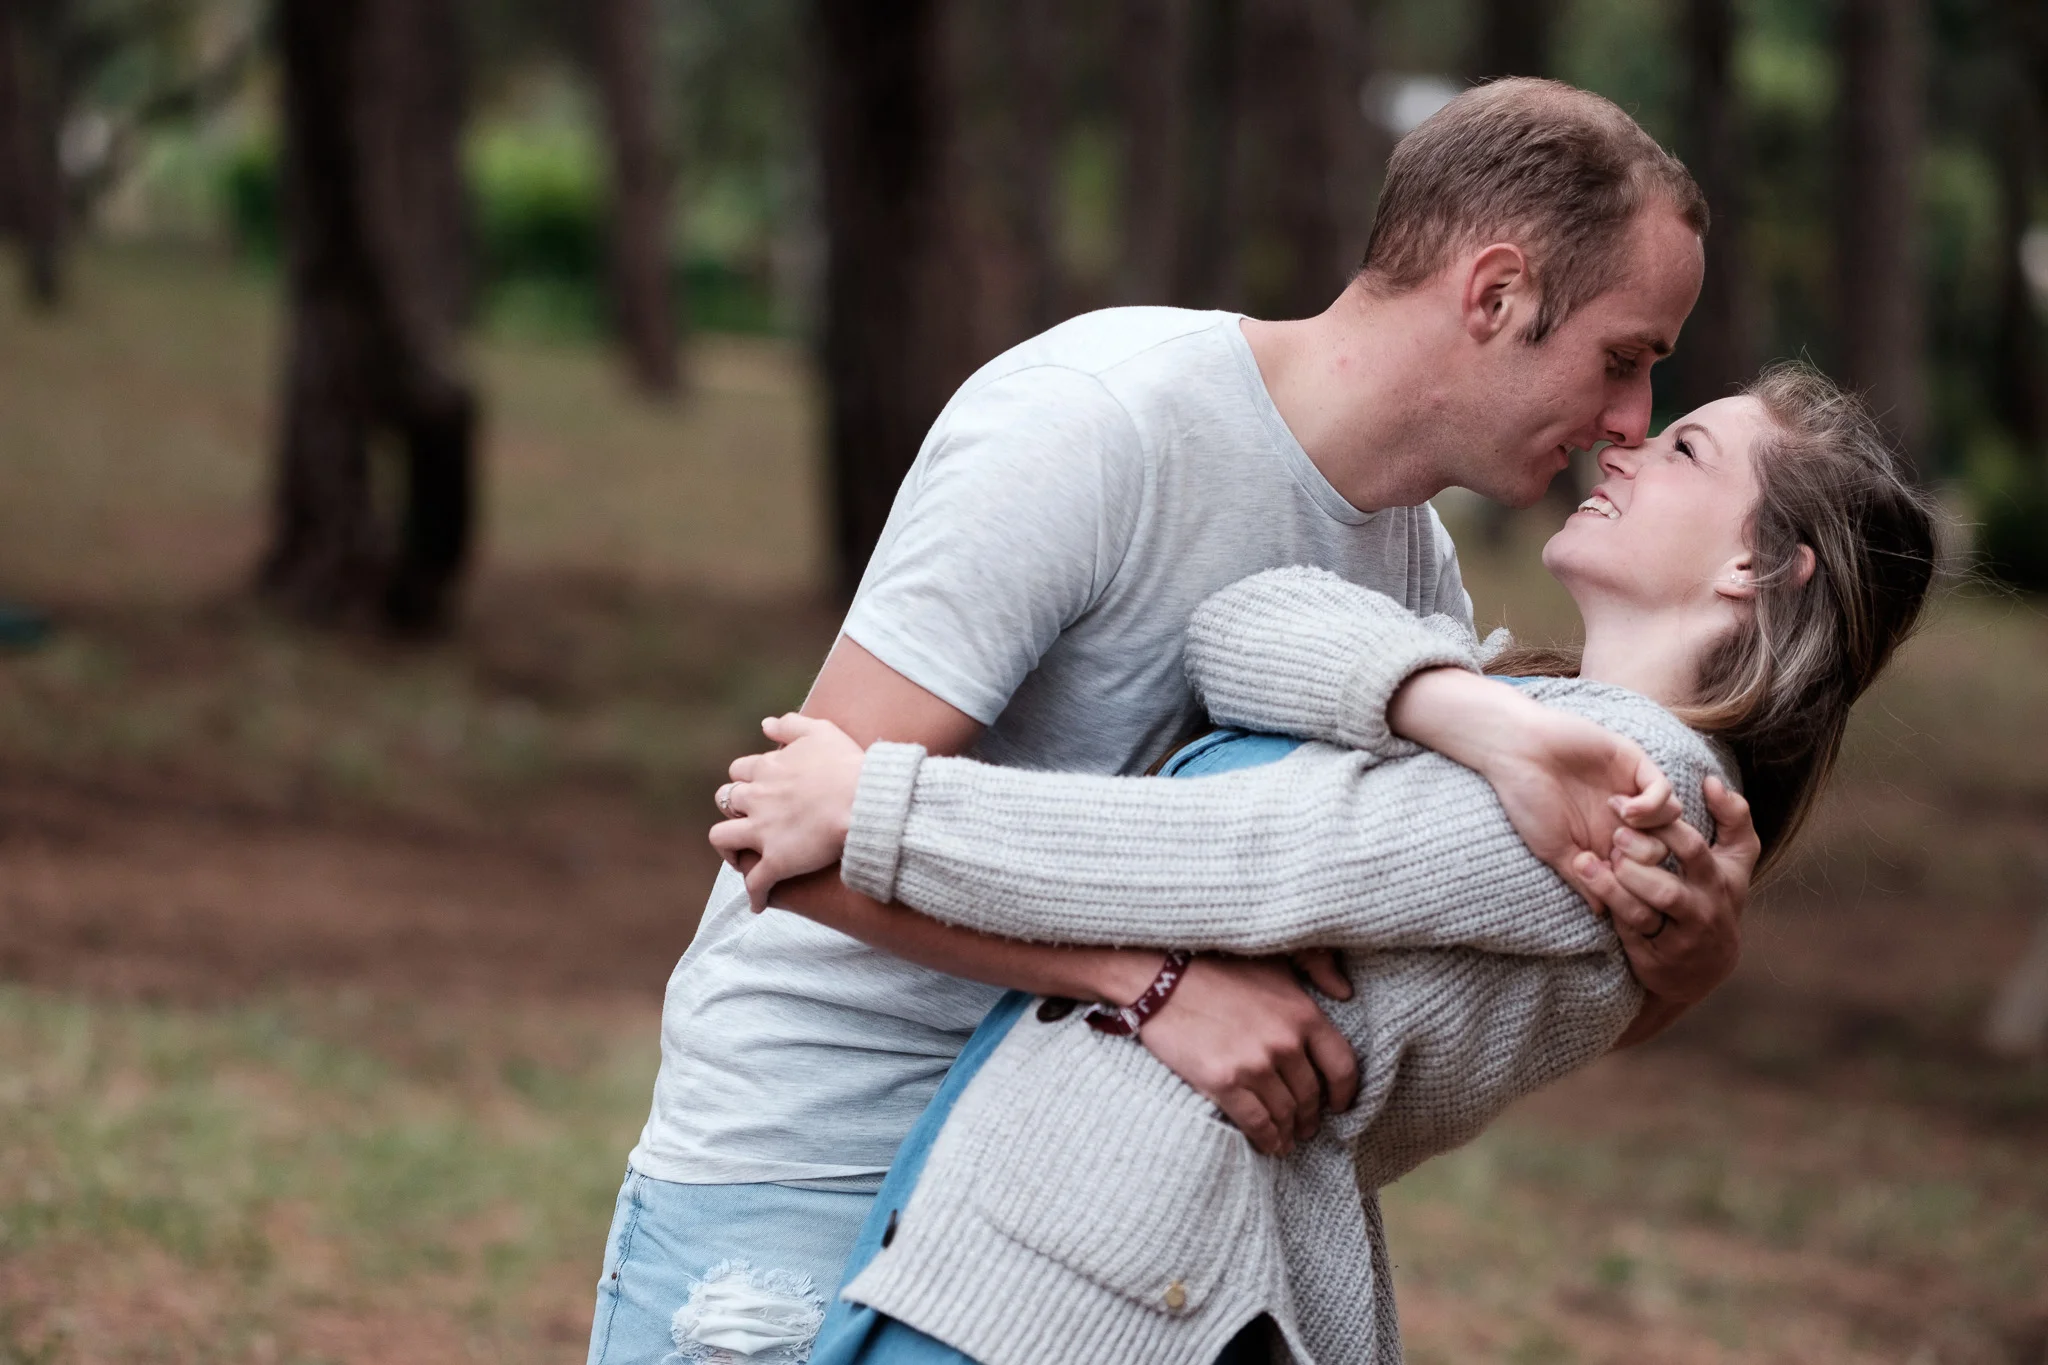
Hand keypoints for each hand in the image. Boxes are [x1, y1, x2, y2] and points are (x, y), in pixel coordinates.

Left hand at [708, 713, 866, 910]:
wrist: (864, 801)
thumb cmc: (849, 765)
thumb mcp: (821, 731)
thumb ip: (790, 724)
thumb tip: (765, 725)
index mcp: (767, 768)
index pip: (740, 770)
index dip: (749, 779)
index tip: (762, 787)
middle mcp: (756, 798)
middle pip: (725, 801)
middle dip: (733, 808)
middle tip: (750, 818)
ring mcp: (762, 831)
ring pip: (722, 839)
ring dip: (729, 848)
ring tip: (741, 858)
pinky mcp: (776, 861)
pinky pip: (755, 883)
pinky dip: (754, 895)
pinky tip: (759, 904)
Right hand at [1135, 956, 1358, 1156]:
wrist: (1161, 978)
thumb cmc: (1218, 967)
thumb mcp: (1275, 960)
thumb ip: (1317, 969)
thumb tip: (1345, 991)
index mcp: (1303, 1014)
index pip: (1342, 1066)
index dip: (1346, 1093)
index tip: (1340, 1105)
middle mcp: (1285, 1042)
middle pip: (1311, 1095)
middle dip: (1311, 1116)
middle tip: (1307, 1126)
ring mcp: (1254, 1065)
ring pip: (1284, 1113)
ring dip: (1289, 1131)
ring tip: (1287, 1138)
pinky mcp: (1224, 1082)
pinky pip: (1257, 1123)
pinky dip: (1267, 1139)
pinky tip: (1269, 1144)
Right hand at [1389, 670, 1678, 908]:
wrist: (1516, 750)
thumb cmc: (1526, 800)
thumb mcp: (1552, 849)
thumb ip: (1582, 877)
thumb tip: (1604, 914)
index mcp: (1604, 842)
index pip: (1639, 873)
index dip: (1633, 885)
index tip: (1613, 885)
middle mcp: (1624, 820)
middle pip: (1663, 852)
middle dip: (1646, 861)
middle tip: (1617, 853)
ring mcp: (1631, 791)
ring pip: (1673, 823)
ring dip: (1652, 831)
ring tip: (1619, 826)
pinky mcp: (1635, 765)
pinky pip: (1665, 792)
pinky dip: (1652, 805)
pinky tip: (1622, 806)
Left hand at [1575, 776, 1757, 1008]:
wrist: (1705, 968)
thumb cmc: (1716, 898)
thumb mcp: (1736, 862)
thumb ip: (1734, 818)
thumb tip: (1712, 780)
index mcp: (1718, 882)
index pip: (1693, 850)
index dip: (1663, 826)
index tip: (1629, 805)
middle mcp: (1701, 912)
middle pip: (1669, 888)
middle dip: (1638, 862)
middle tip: (1611, 836)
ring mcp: (1677, 939)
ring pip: (1645, 913)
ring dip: (1615, 888)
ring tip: (1586, 862)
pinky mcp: (1653, 959)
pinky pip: (1628, 933)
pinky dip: (1609, 910)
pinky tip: (1587, 888)